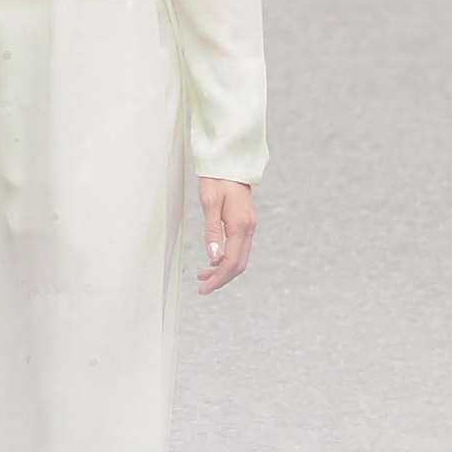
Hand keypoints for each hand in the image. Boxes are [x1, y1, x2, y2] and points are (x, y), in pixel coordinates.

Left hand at [196, 177, 254, 292]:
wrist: (230, 163)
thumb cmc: (217, 179)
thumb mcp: (209, 202)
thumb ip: (212, 230)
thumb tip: (213, 257)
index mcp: (240, 225)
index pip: (231, 262)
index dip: (218, 278)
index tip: (203, 288)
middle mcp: (249, 228)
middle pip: (238, 264)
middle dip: (221, 279)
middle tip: (202, 288)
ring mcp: (249, 226)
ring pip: (240, 257)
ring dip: (223, 270)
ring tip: (202, 276)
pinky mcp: (246, 223)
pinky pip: (239, 248)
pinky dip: (227, 259)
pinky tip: (213, 261)